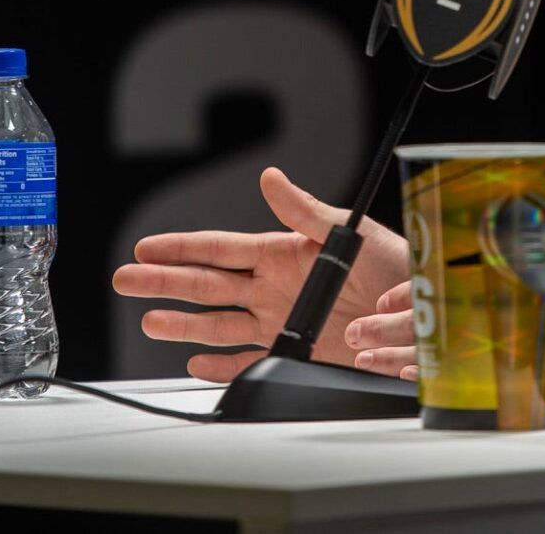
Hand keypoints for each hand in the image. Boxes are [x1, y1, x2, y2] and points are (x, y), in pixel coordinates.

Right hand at [112, 167, 409, 381]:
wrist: (419, 310)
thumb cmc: (391, 262)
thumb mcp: (349, 230)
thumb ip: (304, 210)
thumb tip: (270, 179)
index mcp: (282, 252)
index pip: (220, 248)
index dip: (182, 248)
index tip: (147, 247)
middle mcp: (274, 286)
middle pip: (207, 285)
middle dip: (164, 282)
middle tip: (126, 278)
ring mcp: (280, 320)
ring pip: (218, 323)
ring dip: (183, 324)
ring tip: (150, 320)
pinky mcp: (295, 351)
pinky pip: (249, 358)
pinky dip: (222, 364)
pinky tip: (196, 361)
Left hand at [346, 230, 544, 398]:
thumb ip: (513, 241)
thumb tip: (492, 231)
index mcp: (494, 272)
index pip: (433, 283)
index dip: (405, 294)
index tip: (384, 302)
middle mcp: (489, 310)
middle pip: (425, 320)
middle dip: (386, 328)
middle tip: (357, 334)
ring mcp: (499, 346)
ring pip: (435, 353)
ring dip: (398, 356)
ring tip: (368, 360)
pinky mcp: (513, 376)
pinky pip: (462, 381)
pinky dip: (435, 380)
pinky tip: (414, 380)